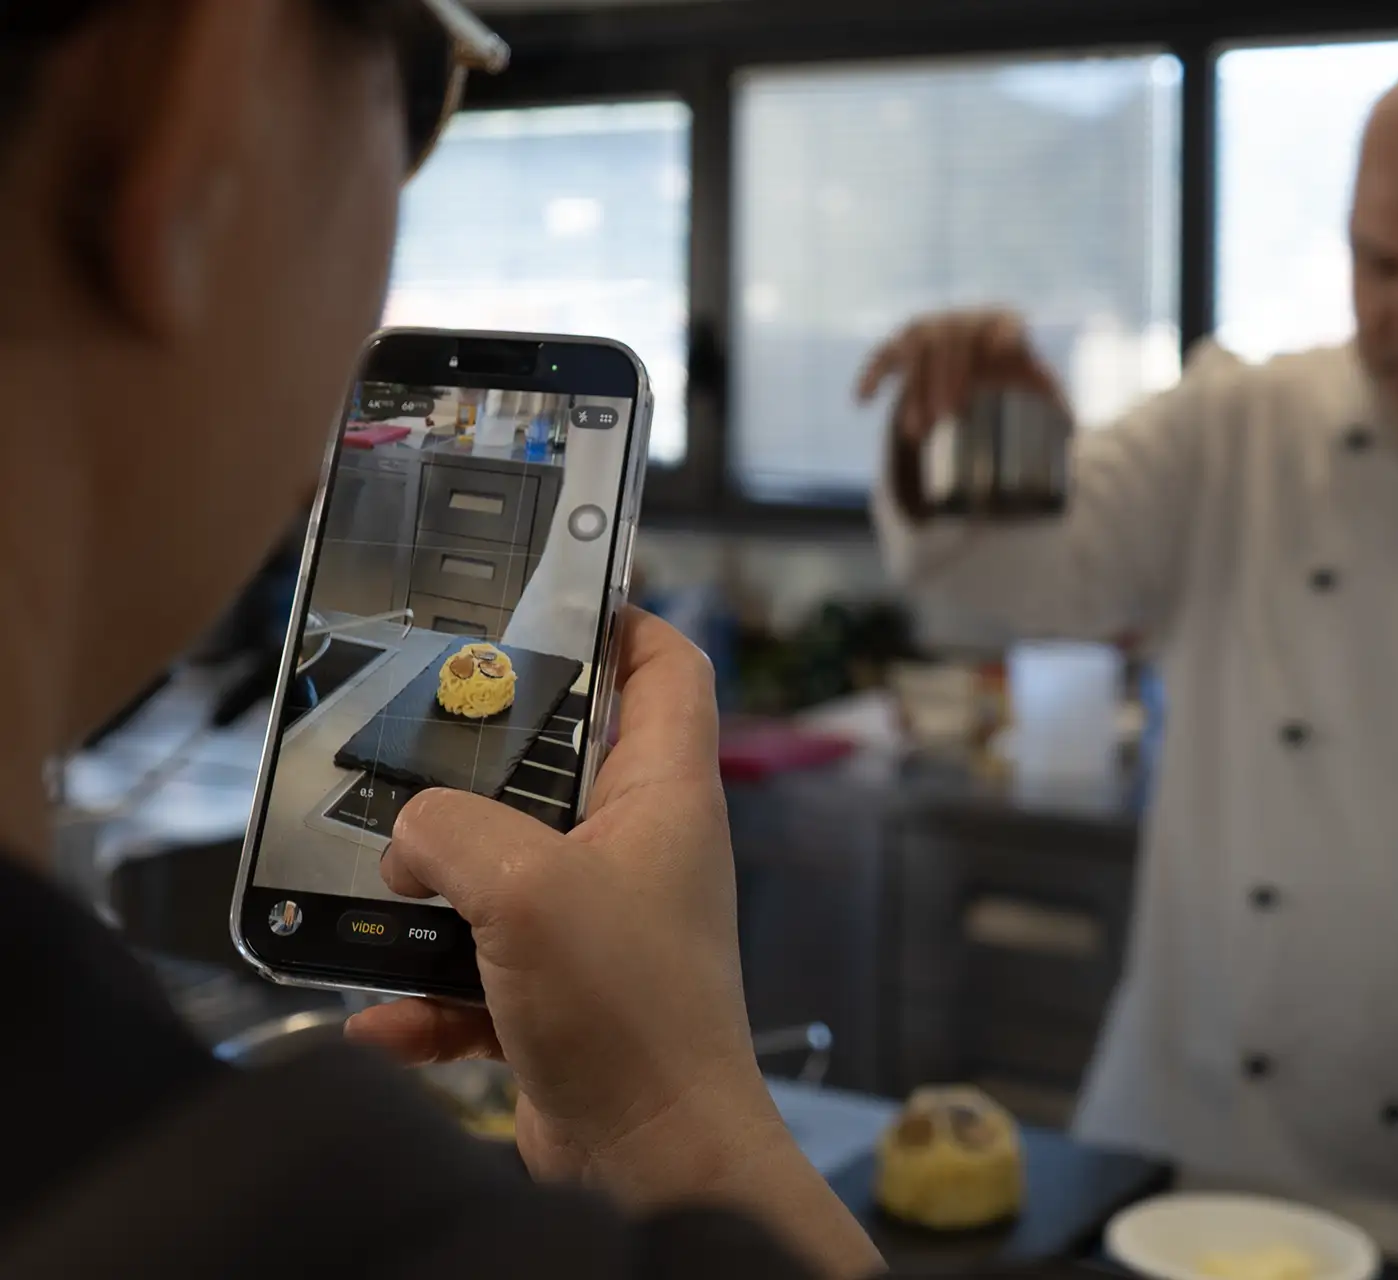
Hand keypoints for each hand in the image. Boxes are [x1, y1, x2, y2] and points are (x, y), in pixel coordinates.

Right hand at [345, 609, 878, 1276]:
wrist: (653, 1157)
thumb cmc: (626, 1007)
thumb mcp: (526, 886)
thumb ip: (451, 829)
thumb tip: (411, 836)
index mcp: (666, 795)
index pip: (671, 669)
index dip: (623, 621)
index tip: (549, 598)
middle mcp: (641, 850)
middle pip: (562, 766)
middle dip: (479, 761)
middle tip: (403, 739)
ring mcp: (603, 925)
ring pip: (504, 873)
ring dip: (435, 886)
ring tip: (369, 884)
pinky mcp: (564, 997)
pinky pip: (479, 974)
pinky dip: (429, 994)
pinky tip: (378, 1016)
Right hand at [855, 308, 1069, 442]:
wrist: (975, 354)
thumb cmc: (1012, 371)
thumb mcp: (1034, 382)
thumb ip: (1052, 398)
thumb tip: (1071, 428)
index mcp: (1004, 324)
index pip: (1006, 321)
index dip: (1005, 331)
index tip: (1003, 349)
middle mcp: (965, 320)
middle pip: (954, 342)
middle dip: (948, 377)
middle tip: (948, 415)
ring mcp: (931, 328)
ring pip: (918, 351)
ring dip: (915, 389)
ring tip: (917, 432)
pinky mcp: (904, 342)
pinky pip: (884, 354)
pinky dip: (873, 374)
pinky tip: (862, 400)